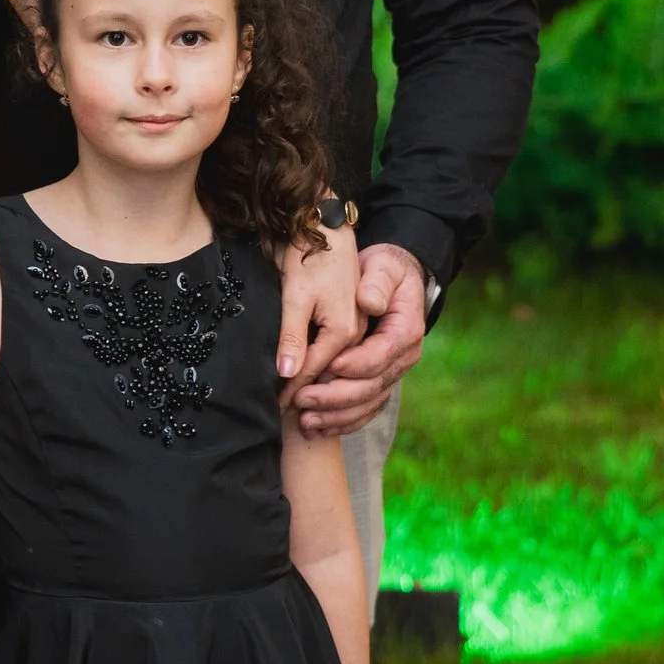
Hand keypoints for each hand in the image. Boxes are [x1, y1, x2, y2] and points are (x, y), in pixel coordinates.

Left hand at [275, 208, 362, 408]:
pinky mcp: (378, 351)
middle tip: (292, 415)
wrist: (343, 238)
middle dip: (325, 405)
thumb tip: (289, 370)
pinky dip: (352, 409)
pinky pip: (373, 391)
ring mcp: (382, 349)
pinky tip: (329, 420)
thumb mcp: (300, 291)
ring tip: (307, 425)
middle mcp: (377, 342)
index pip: (330, 368)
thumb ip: (296, 331)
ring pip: (369, 395)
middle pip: (355, 388)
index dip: (304, 388)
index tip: (281, 403)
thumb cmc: (318, 259)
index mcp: (357, 327)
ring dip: (339, 414)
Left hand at [292, 243, 428, 436]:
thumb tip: (369, 303)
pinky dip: (342, 422)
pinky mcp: (379, 383)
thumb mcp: (382, 266)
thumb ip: (376, 283)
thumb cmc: (382, 271)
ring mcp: (392, 374)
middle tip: (303, 399)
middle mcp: (404, 358)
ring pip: (368, 404)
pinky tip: (317, 428)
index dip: (356, 364)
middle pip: (373, 387)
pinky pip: (364, 410)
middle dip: (336, 397)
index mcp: (406, 330)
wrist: (391, 281)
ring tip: (305, 420)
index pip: (381, 354)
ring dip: (336, 416)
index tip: (327, 366)